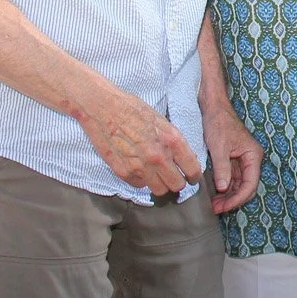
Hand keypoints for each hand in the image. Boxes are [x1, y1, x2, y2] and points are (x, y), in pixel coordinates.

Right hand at [75, 86, 201, 195]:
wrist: (103, 107)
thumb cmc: (132, 109)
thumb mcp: (160, 120)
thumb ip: (173, 141)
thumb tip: (184, 158)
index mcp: (171, 140)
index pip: (192, 169)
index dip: (193, 175)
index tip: (191, 177)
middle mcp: (158, 156)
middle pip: (176, 185)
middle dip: (177, 181)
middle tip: (173, 176)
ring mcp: (140, 167)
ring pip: (159, 190)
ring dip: (160, 183)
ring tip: (156, 174)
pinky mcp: (123, 172)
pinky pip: (139, 185)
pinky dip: (141, 180)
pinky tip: (138, 168)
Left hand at [203, 100, 262, 213]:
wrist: (213, 107)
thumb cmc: (218, 122)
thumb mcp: (219, 147)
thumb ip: (222, 169)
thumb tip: (223, 188)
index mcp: (253, 155)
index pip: (250, 184)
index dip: (237, 198)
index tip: (223, 207)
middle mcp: (251, 159)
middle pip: (247, 187)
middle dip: (233, 199)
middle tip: (216, 208)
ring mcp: (242, 160)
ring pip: (239, 184)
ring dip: (228, 195)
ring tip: (214, 204)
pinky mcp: (233, 159)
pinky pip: (232, 178)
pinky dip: (224, 187)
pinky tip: (214, 194)